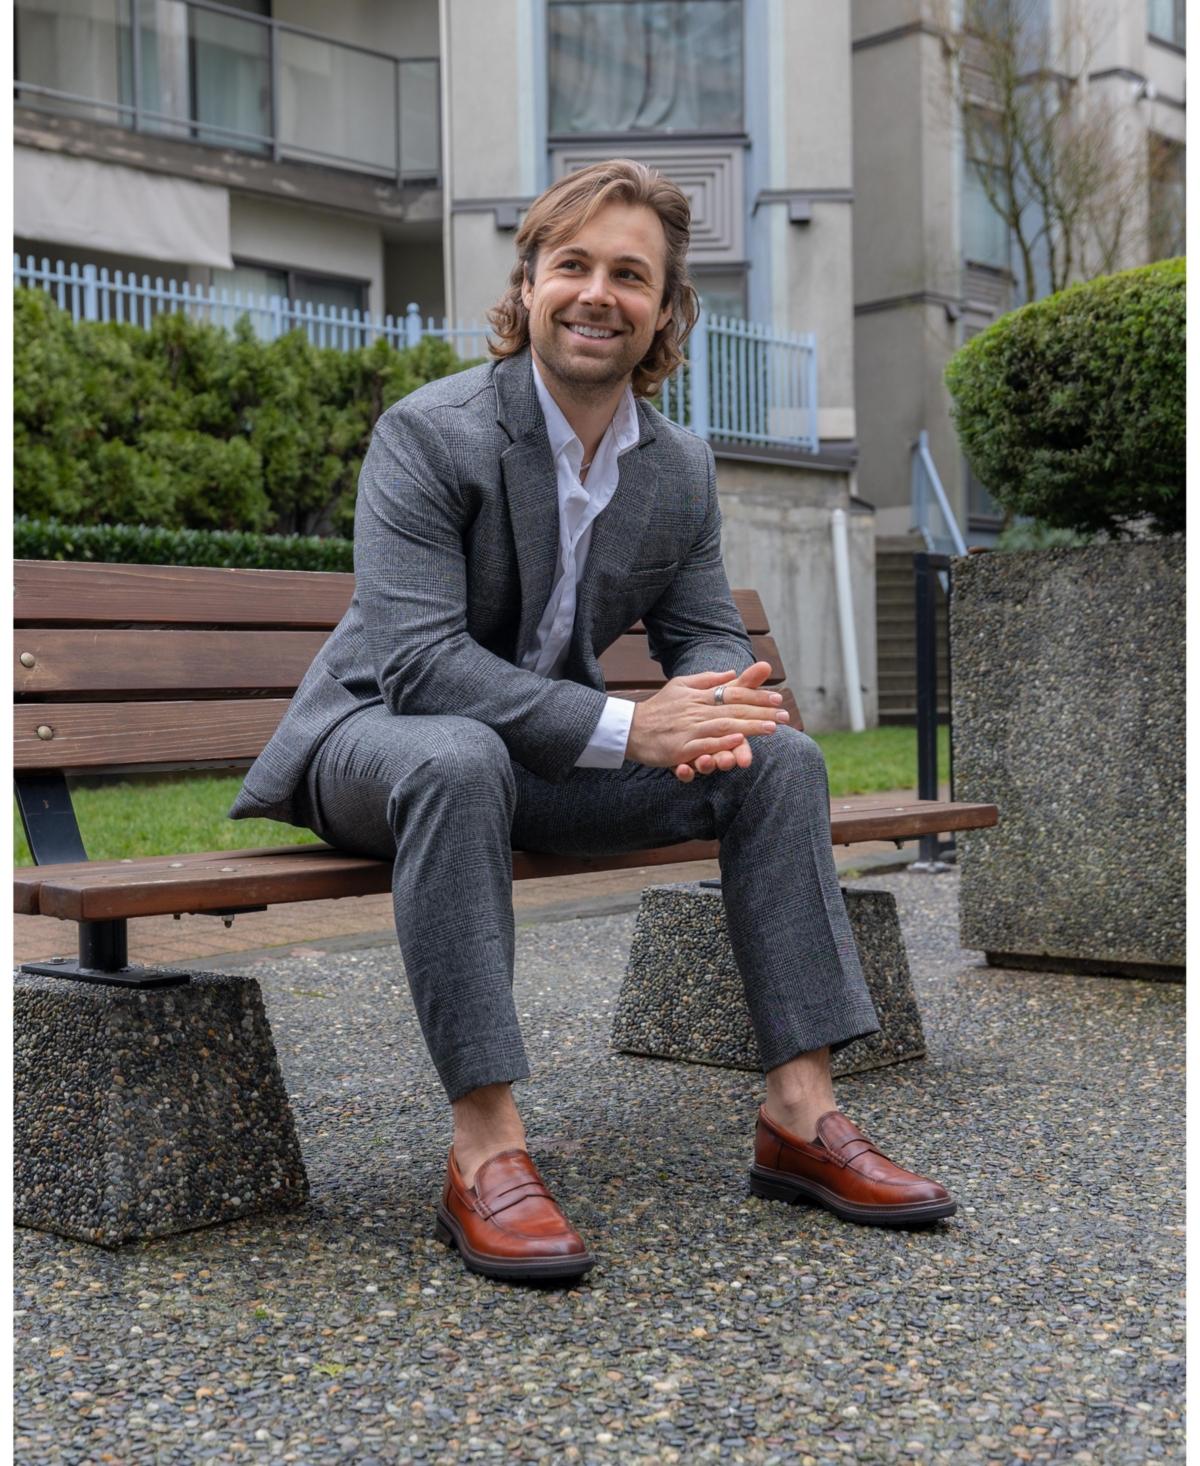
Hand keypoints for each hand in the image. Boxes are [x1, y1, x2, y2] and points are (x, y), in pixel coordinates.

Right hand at [625, 661, 787, 775]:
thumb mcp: (681, 685)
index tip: (777, 699)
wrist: (630, 729)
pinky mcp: (679, 749)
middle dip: (761, 712)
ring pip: (723, 726)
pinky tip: (737, 740)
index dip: (756, 696)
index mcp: (698, 696)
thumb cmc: (659, 709)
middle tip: (784, 715)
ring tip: (771, 728)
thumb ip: (707, 680)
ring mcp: (688, 730)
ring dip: (748, 727)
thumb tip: (732, 672)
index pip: (732, 694)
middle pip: (733, 710)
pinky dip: (721, 742)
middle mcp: (695, 711)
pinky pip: (703, 745)